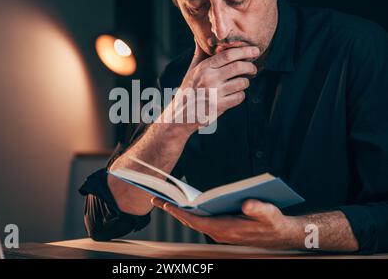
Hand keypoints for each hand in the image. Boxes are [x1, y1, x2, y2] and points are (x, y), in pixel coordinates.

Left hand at [151, 197, 301, 249]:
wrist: (278, 235)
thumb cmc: (272, 223)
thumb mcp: (269, 214)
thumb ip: (258, 209)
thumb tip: (245, 204)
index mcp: (226, 229)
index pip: (197, 221)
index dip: (180, 213)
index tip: (166, 204)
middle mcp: (219, 232)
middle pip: (190, 221)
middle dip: (172, 211)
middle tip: (155, 198)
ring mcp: (219, 232)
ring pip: (194, 221)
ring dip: (179, 212)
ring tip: (164, 200)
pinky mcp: (221, 229)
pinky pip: (201, 221)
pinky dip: (190, 213)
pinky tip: (185, 204)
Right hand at [164, 42, 259, 133]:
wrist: (180, 115)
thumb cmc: (188, 91)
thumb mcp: (192, 71)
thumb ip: (199, 54)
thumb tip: (199, 37)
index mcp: (203, 68)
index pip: (228, 54)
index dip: (245, 51)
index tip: (255, 50)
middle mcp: (209, 79)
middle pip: (239, 66)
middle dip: (250, 66)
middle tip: (253, 69)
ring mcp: (214, 93)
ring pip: (242, 83)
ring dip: (246, 82)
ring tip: (241, 83)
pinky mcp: (219, 106)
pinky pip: (240, 97)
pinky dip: (240, 95)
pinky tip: (234, 95)